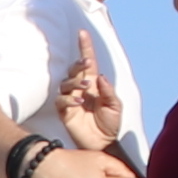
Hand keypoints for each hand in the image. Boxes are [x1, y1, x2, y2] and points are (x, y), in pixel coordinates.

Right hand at [49, 31, 124, 152]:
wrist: (104, 143)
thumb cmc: (110, 124)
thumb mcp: (115, 106)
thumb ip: (108, 91)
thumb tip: (100, 77)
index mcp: (94, 84)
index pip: (88, 62)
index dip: (85, 47)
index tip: (82, 33)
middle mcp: (81, 89)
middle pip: (74, 70)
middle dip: (78, 64)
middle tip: (87, 64)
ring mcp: (71, 99)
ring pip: (66, 83)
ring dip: (75, 82)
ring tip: (85, 88)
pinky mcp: (65, 112)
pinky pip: (61, 101)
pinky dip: (68, 99)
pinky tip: (78, 102)